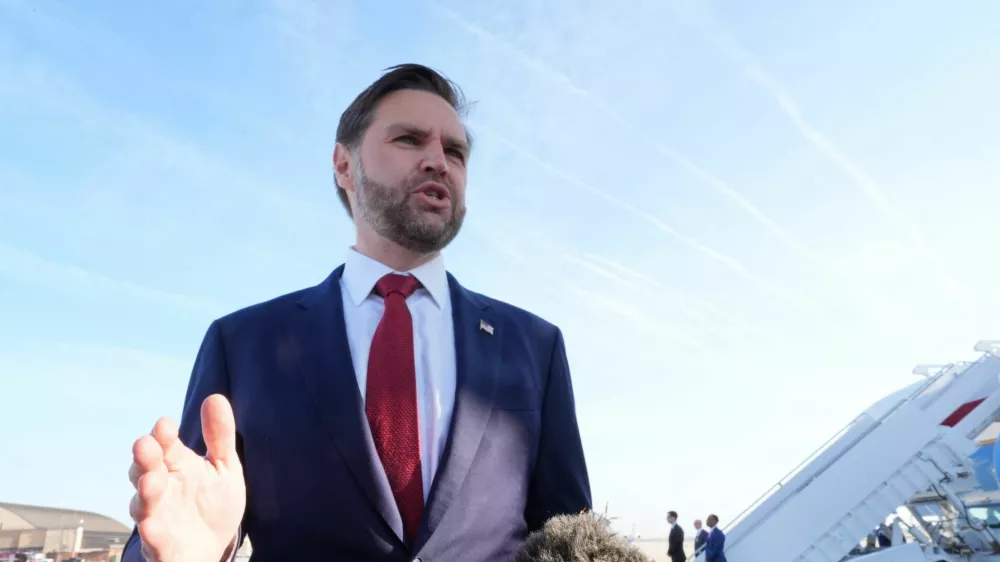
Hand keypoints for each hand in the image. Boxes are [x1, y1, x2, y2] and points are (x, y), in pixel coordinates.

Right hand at [128, 394, 246, 561]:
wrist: (213, 546)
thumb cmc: (213, 502)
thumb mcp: (223, 467)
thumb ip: (220, 435)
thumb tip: (215, 397)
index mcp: (175, 466)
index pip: (165, 447)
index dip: (163, 436)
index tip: (165, 425)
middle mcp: (160, 489)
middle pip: (145, 471)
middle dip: (144, 459)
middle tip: (145, 446)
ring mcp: (157, 517)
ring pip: (143, 505)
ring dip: (144, 494)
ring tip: (151, 483)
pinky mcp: (160, 546)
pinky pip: (152, 540)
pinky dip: (151, 533)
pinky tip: (151, 525)